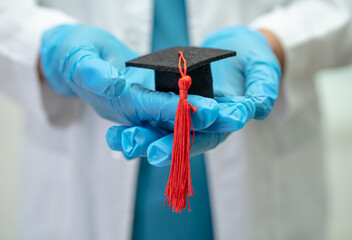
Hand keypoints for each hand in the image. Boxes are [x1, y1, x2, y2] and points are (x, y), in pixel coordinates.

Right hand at [40, 24, 223, 127]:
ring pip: (176, 117)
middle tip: (232, 117)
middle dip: (200, 120)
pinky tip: (220, 107)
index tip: (204, 108)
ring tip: (235, 115)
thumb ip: (93, 72)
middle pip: (169, 120)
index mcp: (116, 103)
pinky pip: (175, 107)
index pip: (149, 108)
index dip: (175, 110)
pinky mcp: (151, 101)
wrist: (74, 60)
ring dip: (204, 118)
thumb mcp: (78, 58)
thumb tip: (115, 82)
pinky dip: (196, 108)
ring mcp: (143, 109)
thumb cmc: (74, 54)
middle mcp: (133, 113)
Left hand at [105, 26, 281, 165]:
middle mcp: (206, 125)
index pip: (214, 132)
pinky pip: (154, 119)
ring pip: (164, 132)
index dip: (199, 138)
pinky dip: (137, 125)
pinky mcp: (173, 109)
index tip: (174, 146)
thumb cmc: (253, 58)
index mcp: (228, 119)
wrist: (238, 51)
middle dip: (166, 146)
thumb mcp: (263, 68)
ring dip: (144, 138)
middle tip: (149, 152)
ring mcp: (188, 118)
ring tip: (122, 141)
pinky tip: (117, 132)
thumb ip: (263, 87)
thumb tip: (260, 107)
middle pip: (184, 140)